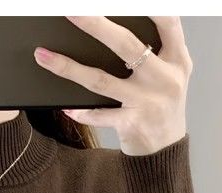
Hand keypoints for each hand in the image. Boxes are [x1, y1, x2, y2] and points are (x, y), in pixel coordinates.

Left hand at [33, 16, 192, 155]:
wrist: (165, 150)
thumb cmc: (163, 106)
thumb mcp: (170, 74)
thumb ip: (158, 49)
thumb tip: (116, 24)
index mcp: (177, 59)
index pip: (167, 21)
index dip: (149, 6)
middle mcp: (164, 79)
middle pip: (126, 45)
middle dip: (95, 25)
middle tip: (70, 11)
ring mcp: (147, 102)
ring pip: (101, 80)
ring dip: (68, 67)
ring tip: (44, 55)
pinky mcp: (131, 124)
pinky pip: (98, 114)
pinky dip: (80, 112)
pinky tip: (65, 108)